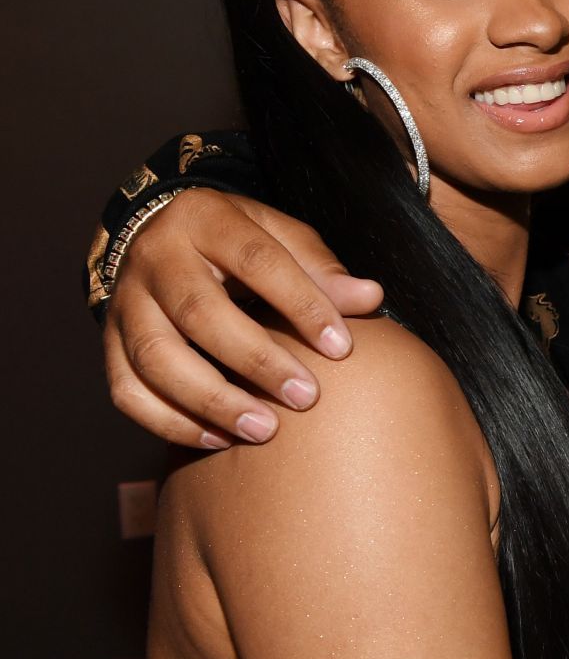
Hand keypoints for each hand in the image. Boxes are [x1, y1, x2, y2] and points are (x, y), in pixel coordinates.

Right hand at [103, 189, 382, 447]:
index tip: (342, 347)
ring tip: (264, 430)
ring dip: (211, 401)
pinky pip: (127, 390)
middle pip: (199, 313)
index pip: (258, 261)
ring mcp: (125, 301)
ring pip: (155, 358)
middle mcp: (156, 258)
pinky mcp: (108, 340)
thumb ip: (322, 269)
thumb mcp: (280, 236)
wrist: (160, 236)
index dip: (302, 304)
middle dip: (256, 361)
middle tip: (305, 398)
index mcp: (206, 219)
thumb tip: (370, 298)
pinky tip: (217, 439)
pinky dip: (169, 421)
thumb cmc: (237, 242)